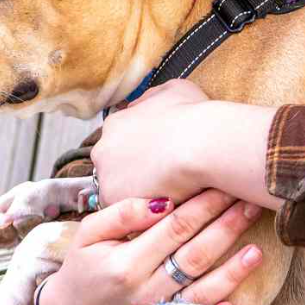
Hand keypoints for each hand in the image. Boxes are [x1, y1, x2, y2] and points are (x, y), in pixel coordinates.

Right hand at [37, 190, 264, 304]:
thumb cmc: (83, 268)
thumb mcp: (88, 235)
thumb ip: (121, 214)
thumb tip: (160, 200)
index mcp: (127, 262)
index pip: (175, 227)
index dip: (203, 204)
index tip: (225, 183)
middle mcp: (147, 288)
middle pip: (195, 253)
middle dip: (226, 226)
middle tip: (252, 202)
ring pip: (203, 289)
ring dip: (233, 270)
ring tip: (257, 248)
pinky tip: (241, 295)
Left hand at [91, 80, 284, 210]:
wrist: (202, 144)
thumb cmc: (195, 115)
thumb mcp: (176, 90)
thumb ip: (154, 98)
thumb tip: (144, 104)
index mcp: (116, 123)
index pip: (122, 142)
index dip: (143, 153)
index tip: (161, 160)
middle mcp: (103, 149)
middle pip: (116, 168)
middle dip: (137, 175)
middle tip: (166, 181)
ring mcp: (106, 178)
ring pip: (121, 192)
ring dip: (140, 195)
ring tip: (170, 199)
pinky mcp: (116, 204)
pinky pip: (130, 214)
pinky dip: (146, 215)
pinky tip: (169, 209)